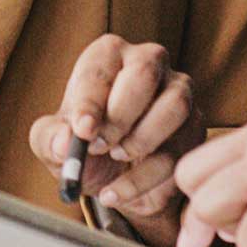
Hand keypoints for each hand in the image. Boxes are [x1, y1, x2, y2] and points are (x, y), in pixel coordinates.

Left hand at [29, 34, 203, 246]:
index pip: (103, 66)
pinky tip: (117, 191)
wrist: (115, 177)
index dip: (91, 99)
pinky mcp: (195, 128)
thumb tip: (66, 142)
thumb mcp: (54, 143)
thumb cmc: (84, 144)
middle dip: (120, 115)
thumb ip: (51, 139)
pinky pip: (179, 151)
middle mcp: (149, 62)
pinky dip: (144, 179)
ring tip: (116, 159)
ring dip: (141, 141)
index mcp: (108, 55)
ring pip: (175, 106)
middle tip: (99, 146)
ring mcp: (179, 93)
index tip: (83, 130)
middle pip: (146, 71)